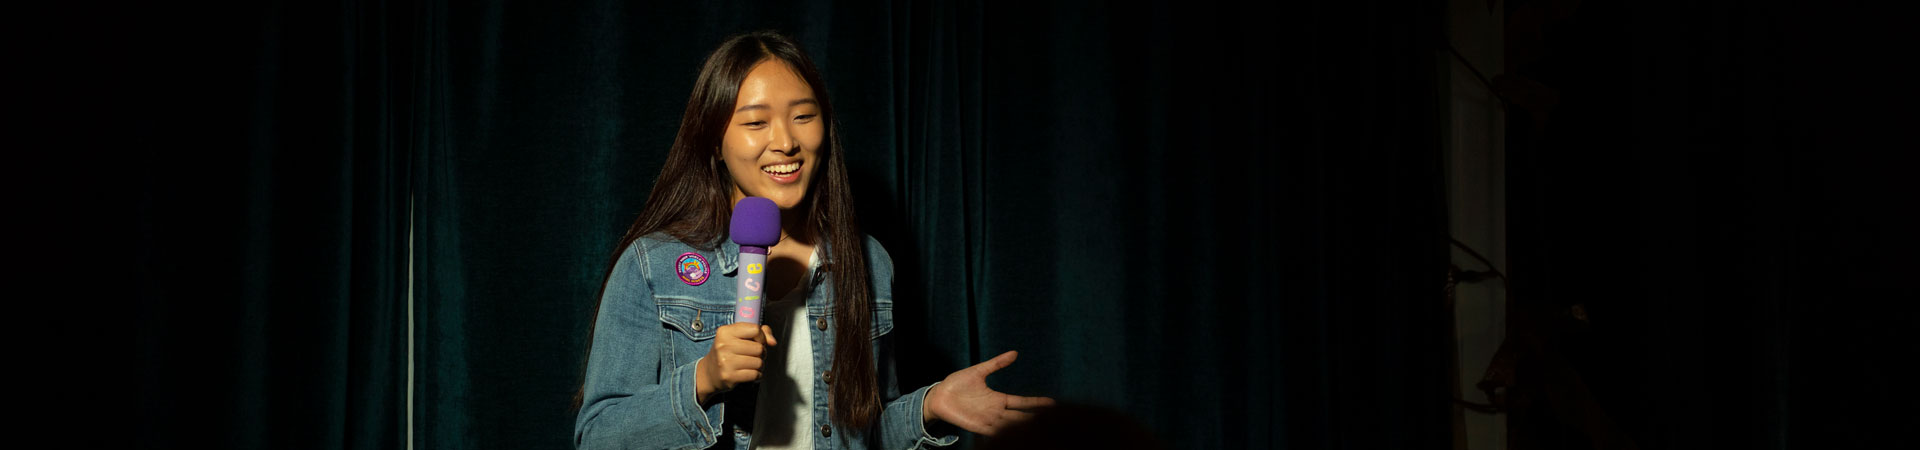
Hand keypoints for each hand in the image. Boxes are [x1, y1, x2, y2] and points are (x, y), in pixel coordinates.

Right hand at [694, 322, 776, 404]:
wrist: (709, 372)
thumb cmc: (727, 352)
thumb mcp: (737, 336)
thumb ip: (759, 333)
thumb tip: (773, 341)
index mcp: (725, 332)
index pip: (755, 329)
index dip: (761, 336)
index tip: (758, 341)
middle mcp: (723, 345)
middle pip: (759, 348)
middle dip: (761, 353)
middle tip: (754, 355)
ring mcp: (725, 362)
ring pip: (758, 362)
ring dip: (759, 365)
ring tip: (751, 364)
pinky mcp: (729, 376)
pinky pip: (754, 374)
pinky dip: (756, 375)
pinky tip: (749, 372)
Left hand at [923, 350, 1055, 435]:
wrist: (939, 395)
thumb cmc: (958, 383)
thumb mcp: (979, 371)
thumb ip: (997, 364)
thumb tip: (1015, 353)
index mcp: (998, 399)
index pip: (1022, 402)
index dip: (1037, 403)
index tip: (1053, 403)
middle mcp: (996, 411)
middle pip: (1019, 417)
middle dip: (1033, 420)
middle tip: (1051, 422)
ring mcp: (987, 420)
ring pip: (1009, 426)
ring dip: (1020, 429)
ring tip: (1036, 432)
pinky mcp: (977, 426)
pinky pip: (992, 432)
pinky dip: (1002, 435)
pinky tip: (1010, 437)